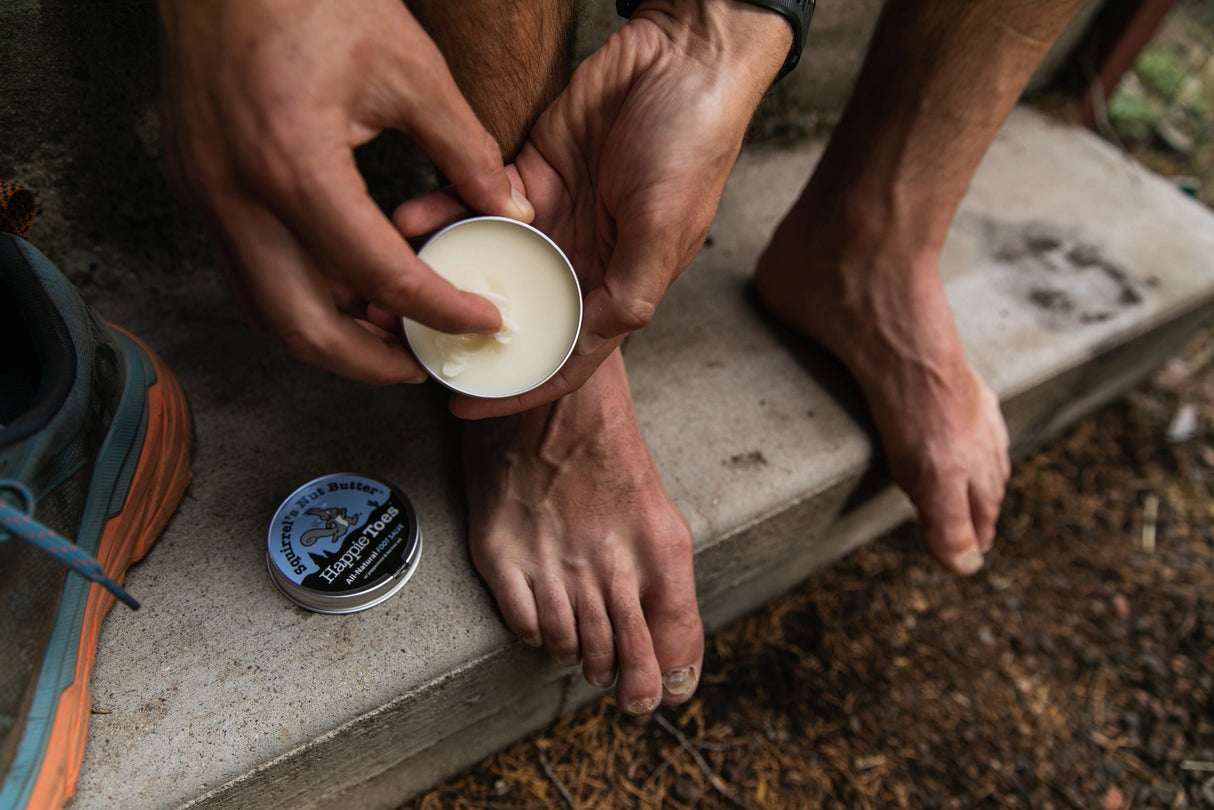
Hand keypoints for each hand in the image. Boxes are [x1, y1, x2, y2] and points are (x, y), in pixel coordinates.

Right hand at [157, 0, 533, 383]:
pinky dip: (299, 293)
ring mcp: (206, 194)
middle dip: (368, 361)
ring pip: (264, 308)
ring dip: (329, 334)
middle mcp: (236, 193)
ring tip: (390, 331)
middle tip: (422, 361)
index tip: (479, 320)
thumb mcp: (409, 66)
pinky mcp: (198, 185)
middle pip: (300, 325)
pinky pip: (248, 269)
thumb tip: (510, 208)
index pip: (377, 273)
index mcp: (293, 163)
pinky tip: (347, 285)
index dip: (438, 308)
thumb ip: (465, 149)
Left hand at [396, 0, 789, 415]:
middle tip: (405, 337)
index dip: (518, 386)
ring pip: (486, 258)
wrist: (682, 57)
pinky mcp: (528, 171)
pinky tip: (410, 218)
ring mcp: (551, 217)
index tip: (465, 401)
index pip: (565, 355)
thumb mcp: (667, 229)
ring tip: (389, 279)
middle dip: (460, 328)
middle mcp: (580, 259)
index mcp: (618, 285)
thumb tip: (591, 343)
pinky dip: (444, 210)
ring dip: (442, 269)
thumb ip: (630, 292)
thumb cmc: (693, 143)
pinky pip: (475, 201)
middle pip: (513, 310)